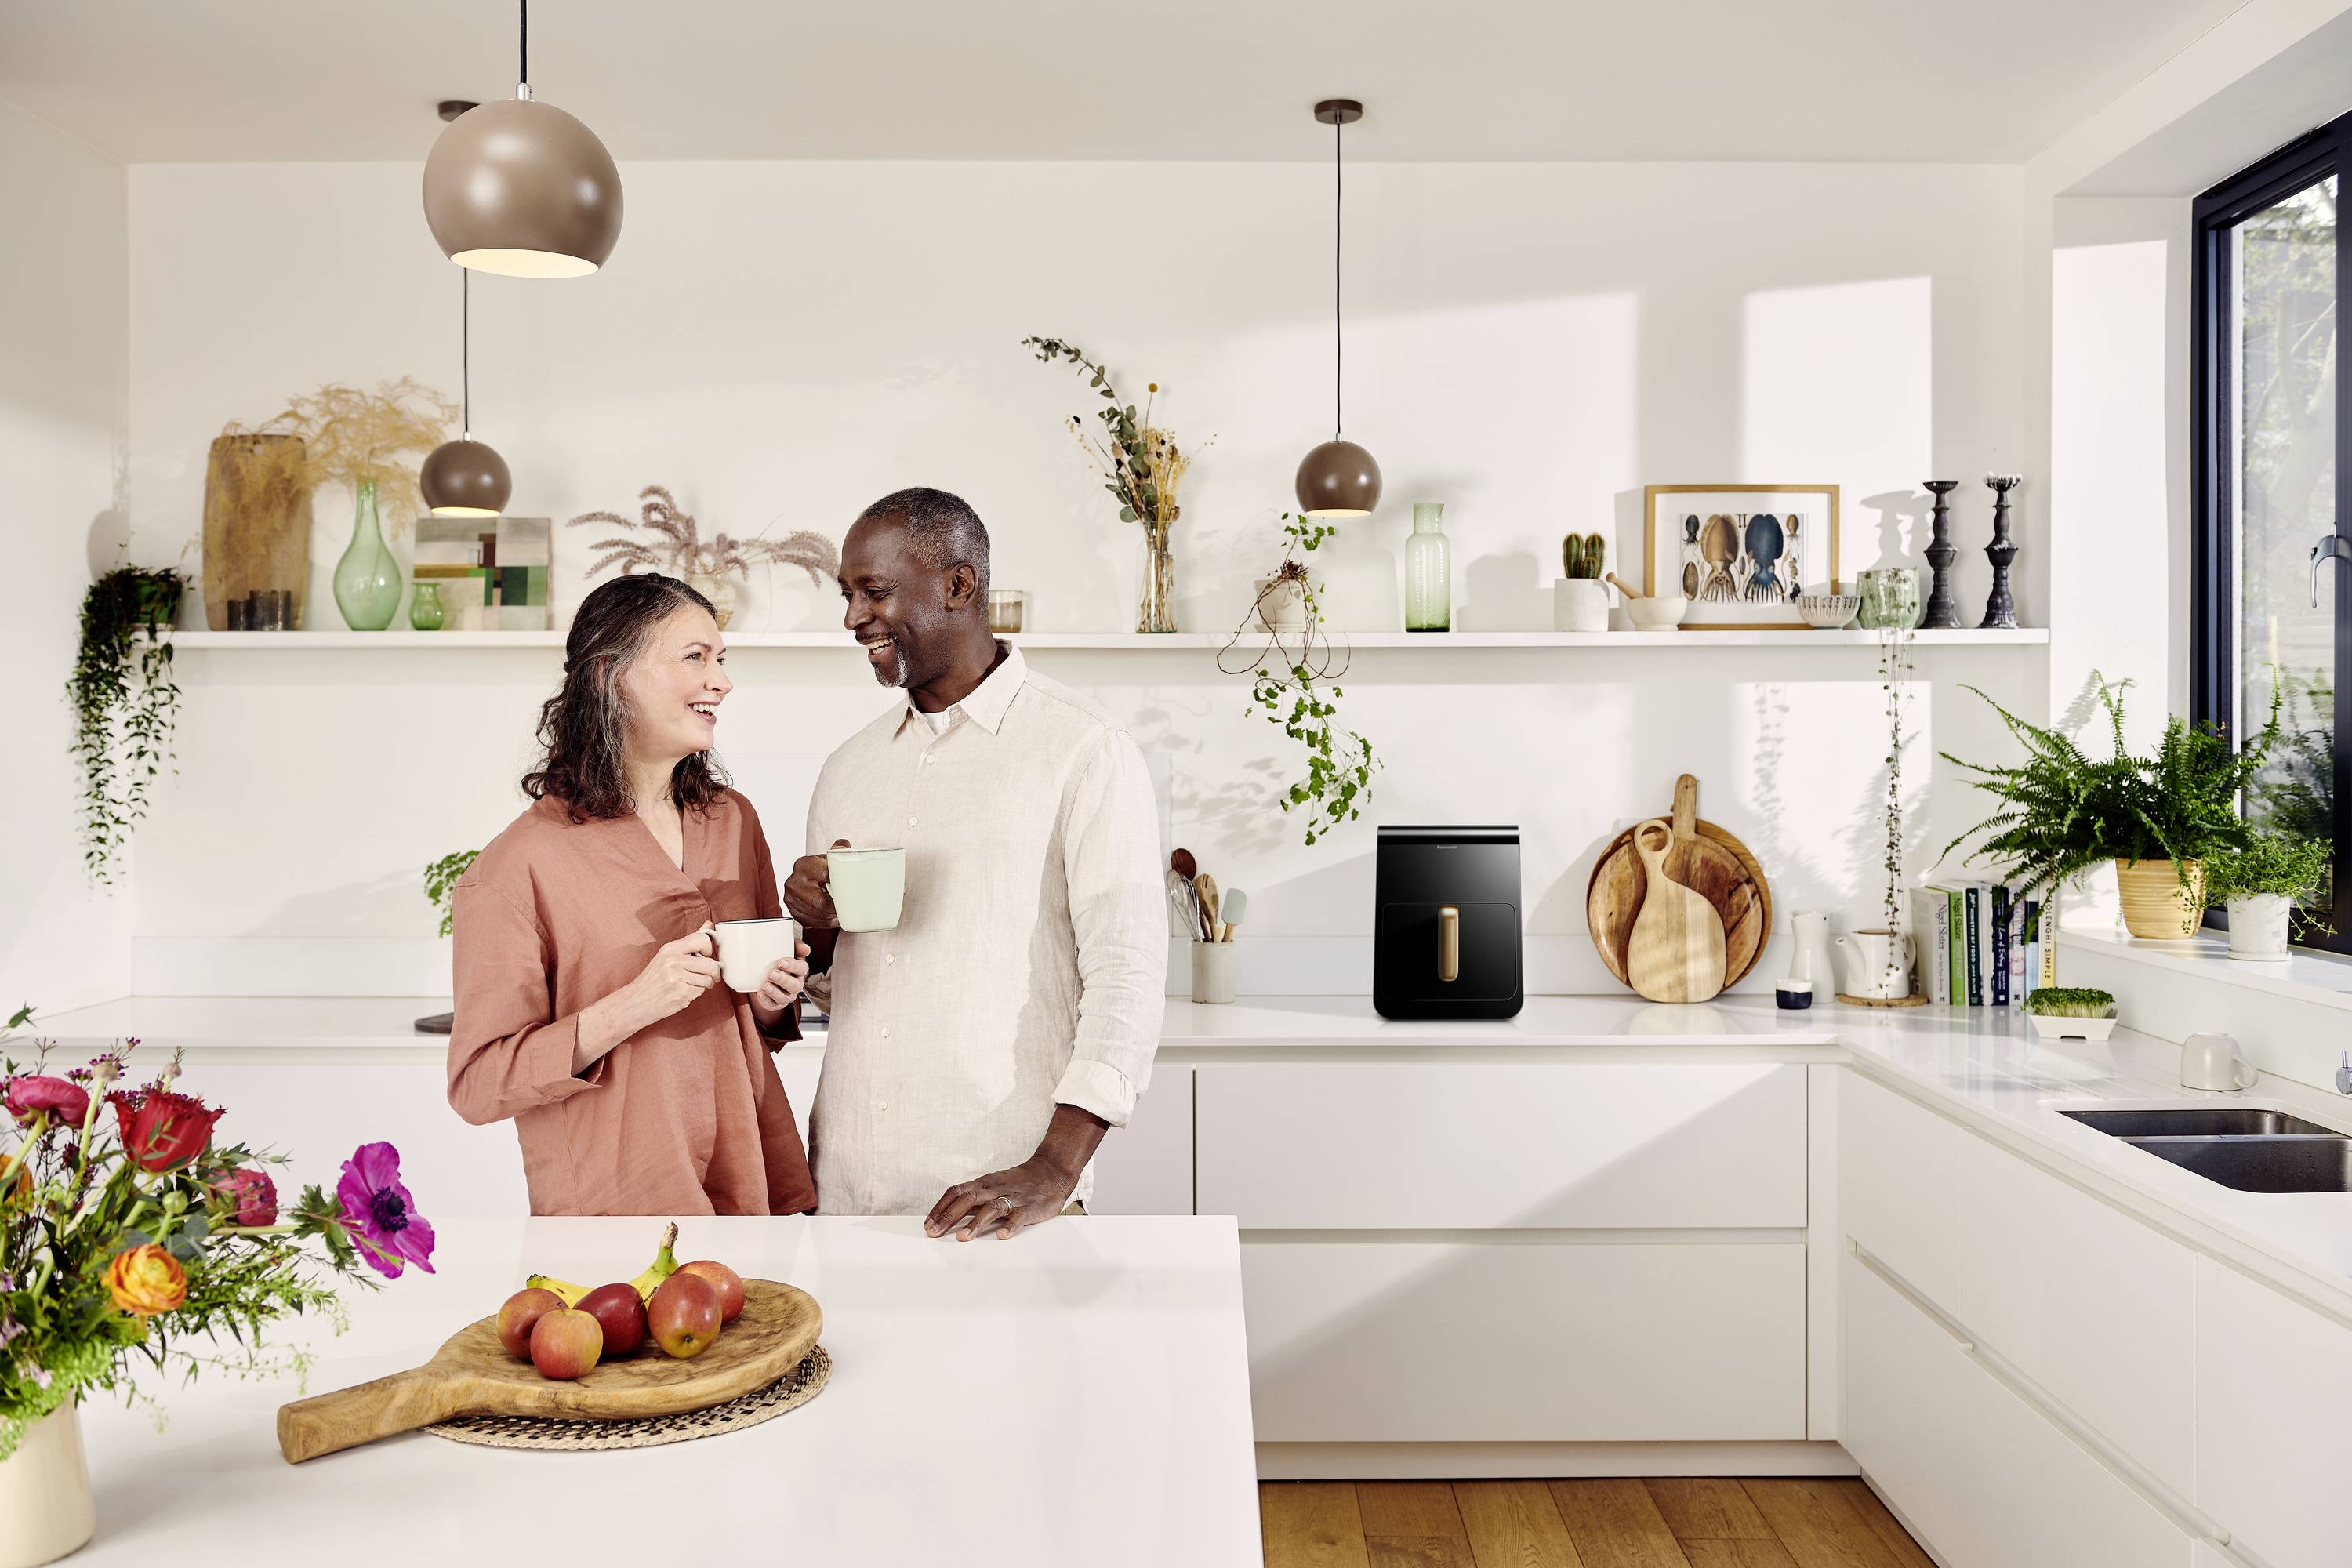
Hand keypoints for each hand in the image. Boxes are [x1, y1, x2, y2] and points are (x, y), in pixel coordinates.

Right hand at [628, 924, 721, 1022]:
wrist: (636, 1001)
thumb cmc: (653, 979)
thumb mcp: (666, 955)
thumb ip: (689, 942)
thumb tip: (708, 924)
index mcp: (670, 948)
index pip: (702, 939)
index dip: (709, 948)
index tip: (707, 955)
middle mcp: (673, 961)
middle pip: (710, 963)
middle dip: (714, 972)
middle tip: (710, 976)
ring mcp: (677, 977)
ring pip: (707, 979)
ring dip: (705, 984)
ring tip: (693, 984)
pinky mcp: (681, 993)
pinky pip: (701, 991)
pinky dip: (696, 994)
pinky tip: (685, 992)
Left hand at [755, 942, 811, 1012]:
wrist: (764, 974)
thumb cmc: (778, 960)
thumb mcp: (786, 950)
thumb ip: (795, 946)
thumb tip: (805, 948)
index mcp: (799, 971)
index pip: (802, 969)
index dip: (793, 966)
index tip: (781, 962)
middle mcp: (795, 985)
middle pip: (794, 986)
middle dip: (783, 980)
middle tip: (771, 974)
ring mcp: (786, 996)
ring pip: (784, 997)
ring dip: (774, 992)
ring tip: (765, 985)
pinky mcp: (775, 1004)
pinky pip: (772, 1005)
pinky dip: (766, 1001)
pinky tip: (760, 994)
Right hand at [784, 839, 850, 927]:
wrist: (806, 882)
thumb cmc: (821, 870)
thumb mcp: (828, 858)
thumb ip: (839, 849)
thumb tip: (844, 846)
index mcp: (803, 865)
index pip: (826, 875)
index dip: (840, 883)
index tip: (850, 886)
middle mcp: (793, 882)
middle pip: (822, 902)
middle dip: (838, 904)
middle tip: (849, 903)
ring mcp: (791, 899)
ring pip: (820, 914)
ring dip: (834, 915)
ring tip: (843, 909)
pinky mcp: (793, 913)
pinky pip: (814, 923)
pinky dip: (827, 922)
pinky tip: (833, 916)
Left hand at [925, 1155, 1080, 1241]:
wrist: (1052, 1171)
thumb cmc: (1019, 1182)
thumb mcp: (993, 1185)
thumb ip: (974, 1199)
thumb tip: (948, 1215)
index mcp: (984, 1183)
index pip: (957, 1192)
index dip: (940, 1208)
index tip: (928, 1224)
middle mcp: (995, 1189)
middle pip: (968, 1200)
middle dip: (949, 1216)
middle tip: (935, 1233)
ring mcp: (1013, 1198)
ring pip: (991, 1208)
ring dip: (975, 1223)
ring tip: (962, 1238)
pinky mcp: (1030, 1207)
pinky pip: (1019, 1217)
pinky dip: (1010, 1226)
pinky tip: (1001, 1236)